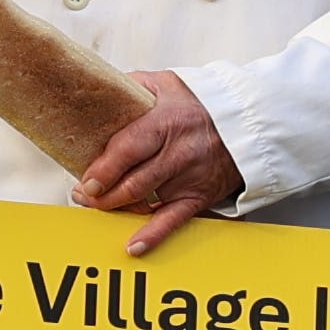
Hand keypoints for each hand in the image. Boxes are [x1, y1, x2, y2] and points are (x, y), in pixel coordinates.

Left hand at [71, 69, 243, 254]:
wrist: (245, 124)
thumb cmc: (200, 104)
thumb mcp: (166, 83)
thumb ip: (132, 85)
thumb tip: (97, 88)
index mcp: (166, 121)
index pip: (130, 148)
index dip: (104, 169)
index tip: (86, 181)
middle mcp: (179, 151)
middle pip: (134, 180)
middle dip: (103, 194)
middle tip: (84, 196)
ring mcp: (189, 177)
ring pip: (146, 201)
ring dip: (117, 208)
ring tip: (97, 207)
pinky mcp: (198, 196)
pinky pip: (173, 220)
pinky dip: (153, 235)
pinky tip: (133, 246)